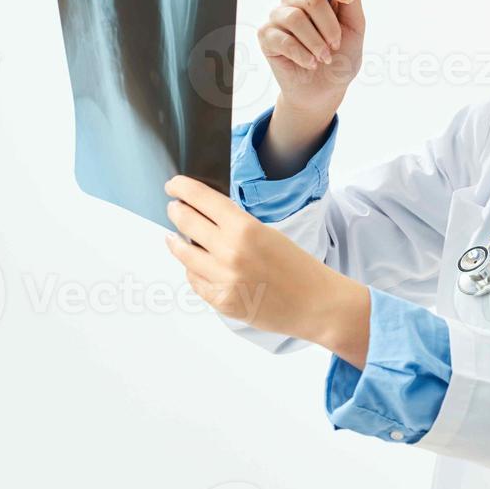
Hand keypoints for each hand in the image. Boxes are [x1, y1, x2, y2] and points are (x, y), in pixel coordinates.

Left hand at [163, 174, 369, 360]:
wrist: (316, 303)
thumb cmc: (298, 267)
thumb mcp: (268, 233)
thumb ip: (236, 225)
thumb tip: (203, 218)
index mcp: (245, 228)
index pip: (201, 198)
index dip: (181, 187)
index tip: (173, 185)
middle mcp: (229, 252)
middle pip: (185, 222)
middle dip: (176, 211)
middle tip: (173, 207)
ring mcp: (223, 278)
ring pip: (183, 254)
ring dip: (177, 242)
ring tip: (175, 237)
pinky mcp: (221, 301)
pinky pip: (195, 280)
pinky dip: (193, 270)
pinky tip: (195, 265)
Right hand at [258, 0, 365, 112]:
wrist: (326, 89)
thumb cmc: (341, 56)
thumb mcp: (355, 28)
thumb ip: (352, 1)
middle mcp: (293, 1)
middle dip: (330, 26)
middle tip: (335, 44)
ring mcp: (278, 17)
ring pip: (296, 18)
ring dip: (317, 42)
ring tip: (324, 57)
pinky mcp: (266, 36)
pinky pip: (283, 39)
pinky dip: (303, 54)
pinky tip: (311, 63)